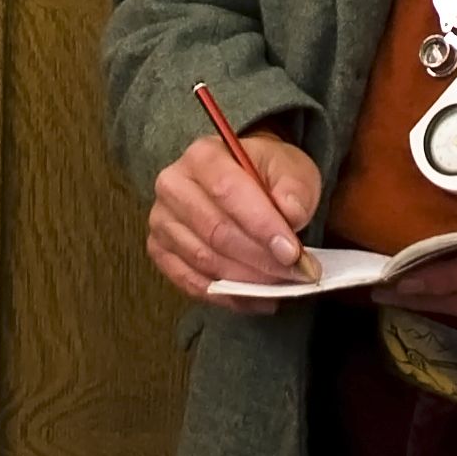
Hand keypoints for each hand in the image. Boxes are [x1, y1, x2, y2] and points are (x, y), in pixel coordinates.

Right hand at [147, 131, 322, 312]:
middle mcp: (173, 184)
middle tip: (296, 275)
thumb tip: (291, 214)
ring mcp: (161, 220)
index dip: (261, 225)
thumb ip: (294, 189)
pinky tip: (256, 299)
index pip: (229, 191)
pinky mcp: (160, 250)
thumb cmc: (266, 175)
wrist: (242, 180)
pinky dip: (226, 296)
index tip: (293, 252)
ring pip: (203, 260)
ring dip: (246, 281)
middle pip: (215, 231)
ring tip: (281, 287)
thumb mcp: (291, 170)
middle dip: (260, 259)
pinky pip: (190, 282)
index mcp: (203, 156)